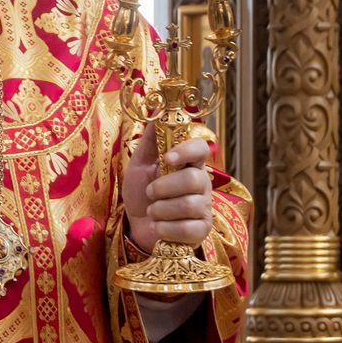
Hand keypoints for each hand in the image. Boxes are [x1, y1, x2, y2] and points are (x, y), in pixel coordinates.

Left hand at [122, 129, 213, 253]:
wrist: (137, 226)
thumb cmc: (141, 193)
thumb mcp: (139, 165)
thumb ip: (150, 142)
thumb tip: (157, 112)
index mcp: (189, 164)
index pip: (201, 149)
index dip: (187, 151)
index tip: (168, 158)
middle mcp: (202, 183)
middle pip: (193, 179)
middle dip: (163, 188)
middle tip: (150, 193)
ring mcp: (204, 207)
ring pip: (189, 205)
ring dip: (160, 210)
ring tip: (152, 212)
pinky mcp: (202, 230)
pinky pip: (188, 229)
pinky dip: (166, 229)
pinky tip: (159, 227)